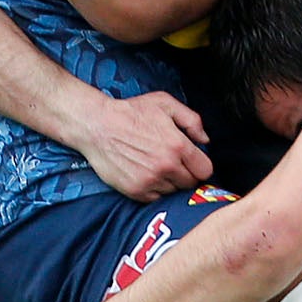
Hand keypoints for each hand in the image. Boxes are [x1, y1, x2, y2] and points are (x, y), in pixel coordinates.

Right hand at [80, 90, 212, 201]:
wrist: (97, 125)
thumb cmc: (131, 112)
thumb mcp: (165, 103)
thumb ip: (191, 120)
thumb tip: (205, 140)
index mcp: (178, 146)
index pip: (205, 170)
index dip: (200, 165)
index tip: (192, 161)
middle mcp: (167, 166)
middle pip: (191, 183)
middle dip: (186, 174)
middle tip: (173, 163)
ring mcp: (150, 180)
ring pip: (173, 191)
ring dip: (170, 182)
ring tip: (157, 166)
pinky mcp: (135, 190)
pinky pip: (156, 198)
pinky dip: (154, 189)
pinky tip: (146, 174)